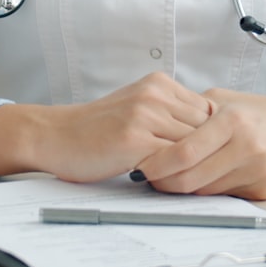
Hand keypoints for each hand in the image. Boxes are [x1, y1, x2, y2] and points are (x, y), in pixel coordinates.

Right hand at [0, 72, 212, 181]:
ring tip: (179, 181)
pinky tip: (162, 183)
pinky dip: (174, 176)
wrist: (55, 135)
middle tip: (196, 175)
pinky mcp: (135, 138)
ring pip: (193, 146)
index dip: (209, 139)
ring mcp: (145, 113)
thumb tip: (210, 135)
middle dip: (204, 154)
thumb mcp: (137, 107)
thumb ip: (169, 113)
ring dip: (190, 167)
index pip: (208, 112)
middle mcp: (155, 93)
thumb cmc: (96, 130)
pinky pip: (173, 161)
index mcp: (159, 83)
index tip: (203, 158)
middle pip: (206, 129)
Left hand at [134, 90, 265, 200]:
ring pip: (204, 191)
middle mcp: (247, 147)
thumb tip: (158, 122)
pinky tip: (196, 179)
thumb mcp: (229, 100)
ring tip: (166, 177)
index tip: (141, 164)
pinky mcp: (263, 192)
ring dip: (181, 187)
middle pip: (190, 178)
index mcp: (234, 120)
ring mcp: (257, 172)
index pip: (184, 152)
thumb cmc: (265, 113)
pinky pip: (223, 196)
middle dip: (163, 181)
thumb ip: (195, 111)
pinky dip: (205, 190)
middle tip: (146, 176)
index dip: (157, 162)